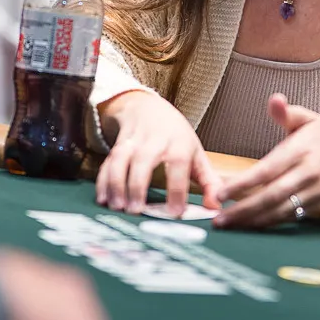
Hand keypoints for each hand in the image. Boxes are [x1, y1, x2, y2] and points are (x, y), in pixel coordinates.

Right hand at [95, 90, 221, 216]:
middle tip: (135, 210)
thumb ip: (209, 181)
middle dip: (137, 186)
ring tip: (117, 207)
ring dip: (116, 184)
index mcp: (178, 143)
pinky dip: (103, 181)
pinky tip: (103, 199)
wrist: (148, 107)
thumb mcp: (196, 153)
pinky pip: (107, 163)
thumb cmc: (175, 135)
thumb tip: (216, 207)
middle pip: (143, 160)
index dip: (176, 188)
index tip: (175, 212)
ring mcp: (132, 142)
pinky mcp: (117, 146)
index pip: (177, 163)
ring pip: (120, 160)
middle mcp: (154, 141)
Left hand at [213, 95, 319, 229]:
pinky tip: (252, 227)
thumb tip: (275, 99)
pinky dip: (271, 224)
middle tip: (219, 219)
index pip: (267, 170)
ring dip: (254, 221)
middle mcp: (306, 174)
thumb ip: (286, 113)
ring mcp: (313, 192)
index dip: (243, 183)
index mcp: (299, 151)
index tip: (220, 192)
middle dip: (243, 210)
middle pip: (271, 196)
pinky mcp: (318, 205)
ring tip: (230, 226)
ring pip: (280, 211)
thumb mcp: (307, 118)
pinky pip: (291, 218)